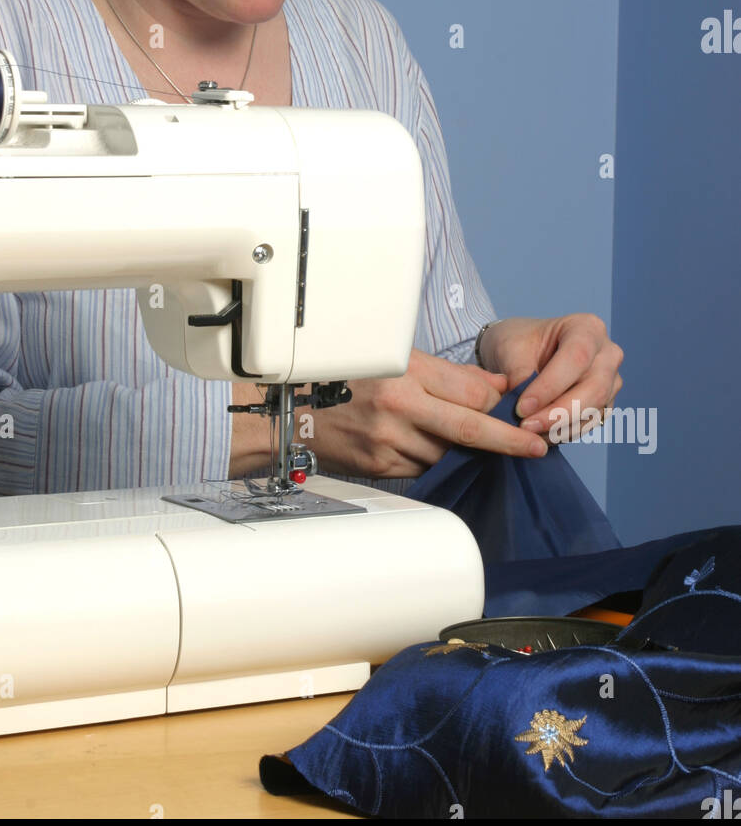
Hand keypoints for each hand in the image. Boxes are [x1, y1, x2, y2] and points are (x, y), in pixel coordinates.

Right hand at [292, 349, 550, 478]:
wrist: (289, 408)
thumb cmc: (344, 375)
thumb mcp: (395, 357)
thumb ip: (449, 375)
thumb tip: (497, 388)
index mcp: (404, 371)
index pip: (471, 392)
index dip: (498, 403)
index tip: (520, 410)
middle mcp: (397, 407)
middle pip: (469, 429)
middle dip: (508, 441)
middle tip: (536, 448)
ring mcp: (387, 441)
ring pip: (446, 452)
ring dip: (457, 448)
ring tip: (440, 431)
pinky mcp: (378, 466)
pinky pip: (421, 467)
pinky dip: (429, 459)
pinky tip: (418, 444)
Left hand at [477, 315, 623, 442]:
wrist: (521, 352)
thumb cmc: (519, 343)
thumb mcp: (510, 349)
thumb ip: (519, 375)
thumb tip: (525, 408)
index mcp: (587, 328)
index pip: (576, 358)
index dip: (550, 386)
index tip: (522, 407)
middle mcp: (607, 353)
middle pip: (593, 388)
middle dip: (558, 413)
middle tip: (525, 427)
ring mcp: (610, 380)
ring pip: (594, 410)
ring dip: (560, 427)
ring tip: (528, 434)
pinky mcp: (604, 404)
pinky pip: (590, 424)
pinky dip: (565, 433)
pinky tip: (540, 435)